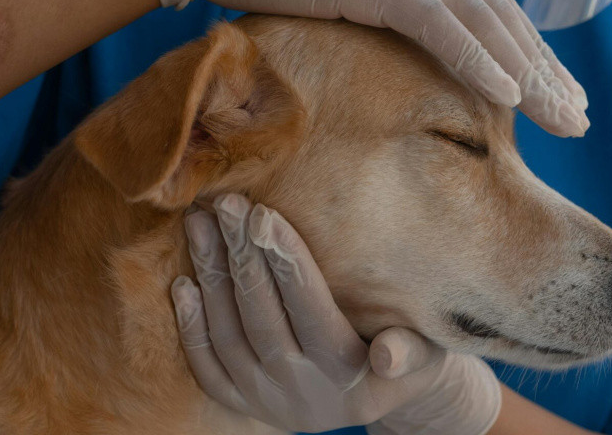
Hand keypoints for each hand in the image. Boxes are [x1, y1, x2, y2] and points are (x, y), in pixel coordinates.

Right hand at [150, 0, 587, 136]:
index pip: (493, 6)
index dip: (530, 52)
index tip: (558, 95)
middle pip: (503, 16)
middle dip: (546, 70)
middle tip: (578, 119)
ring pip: (486, 23)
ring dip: (530, 75)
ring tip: (564, 120)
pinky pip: (443, 28)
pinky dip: (481, 62)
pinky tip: (512, 98)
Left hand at [171, 193, 501, 433]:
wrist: (387, 394)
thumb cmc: (414, 352)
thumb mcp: (428, 354)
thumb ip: (411, 352)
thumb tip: (390, 356)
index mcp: (349, 377)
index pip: (312, 310)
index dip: (286, 262)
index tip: (263, 213)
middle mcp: (303, 394)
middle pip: (263, 318)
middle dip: (242, 255)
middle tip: (225, 204)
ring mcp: (269, 403)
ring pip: (229, 337)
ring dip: (212, 277)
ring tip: (201, 224)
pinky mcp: (245, 406)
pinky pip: (208, 368)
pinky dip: (192, 327)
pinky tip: (184, 283)